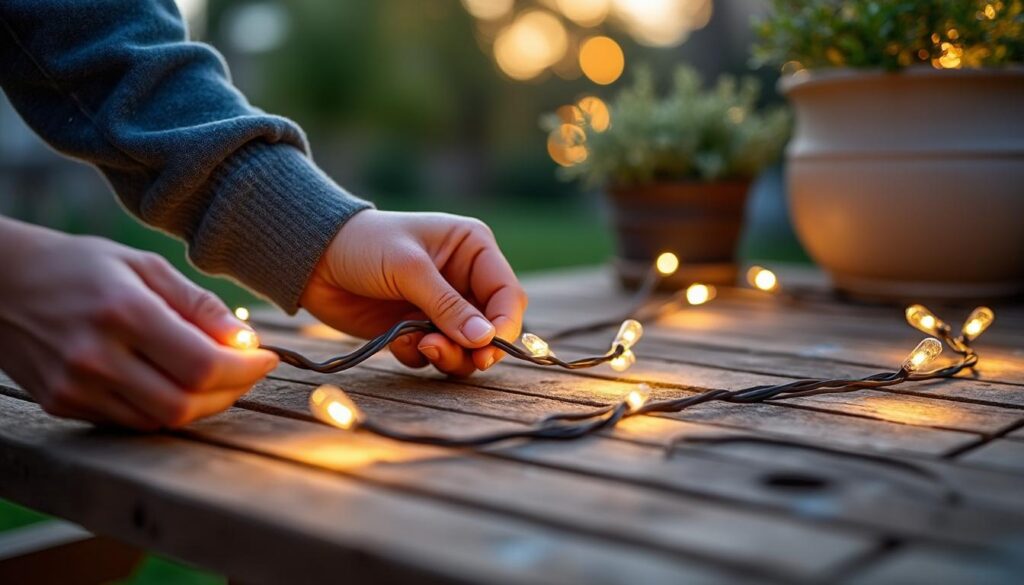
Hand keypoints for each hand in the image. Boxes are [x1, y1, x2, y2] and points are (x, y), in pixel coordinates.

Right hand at [0, 218, 277, 429]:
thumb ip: (198, 305)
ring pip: (161, 420)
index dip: (246, 370)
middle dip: (231, 392)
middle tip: (247, 371)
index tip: (267, 358)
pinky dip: (164, 408)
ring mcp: (74, 387)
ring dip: (202, 404)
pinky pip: (131, 421)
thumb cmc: (79, 265)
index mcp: (123, 313)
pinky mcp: (61, 404)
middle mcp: (96, 357)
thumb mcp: (143, 267)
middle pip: (186, 403)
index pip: (202, 364)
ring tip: (216, 376)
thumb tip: (245, 341)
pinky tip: (174, 382)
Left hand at [300, 210, 527, 375]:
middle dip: (472, 347)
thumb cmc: (364, 245)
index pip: (507, 294)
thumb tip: (485, 340)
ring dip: (447, 355)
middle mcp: (464, 279)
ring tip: (419, 346)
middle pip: (491, 327)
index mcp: (473, 250)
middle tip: (441, 352)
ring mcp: (441, 307)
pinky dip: (419, 354)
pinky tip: (396, 339)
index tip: (486, 351)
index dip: (504, 326)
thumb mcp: (409, 268)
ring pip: (466, 347)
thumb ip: (448, 306)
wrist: (312, 259)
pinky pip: (434, 354)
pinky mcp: (418, 329)